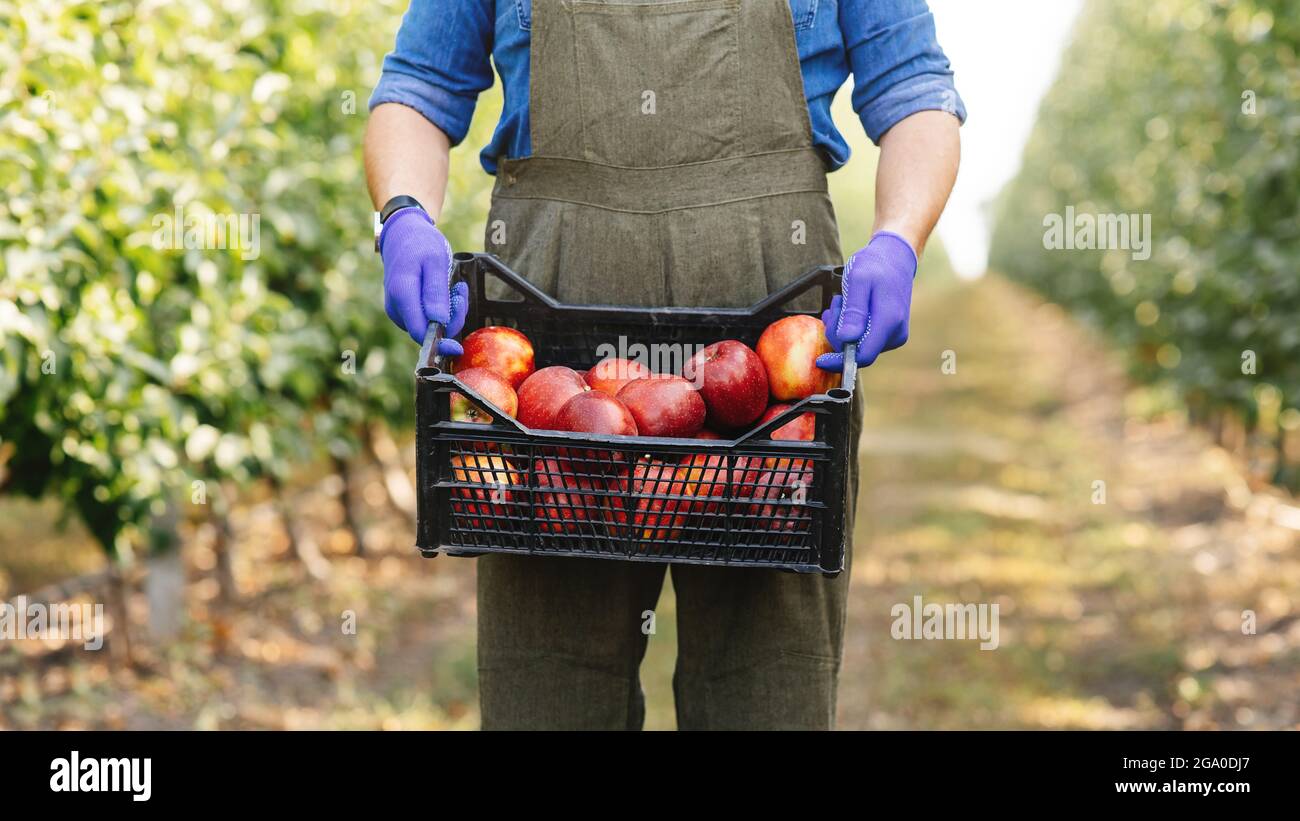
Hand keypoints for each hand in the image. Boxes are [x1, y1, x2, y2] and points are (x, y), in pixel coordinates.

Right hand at [380, 206, 468, 353]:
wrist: (403, 233)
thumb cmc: (419, 243)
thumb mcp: (435, 261)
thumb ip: (436, 292)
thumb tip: (439, 322)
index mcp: (401, 294)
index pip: (419, 332)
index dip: (440, 342)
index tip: (458, 345)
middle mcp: (396, 307)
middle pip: (427, 332)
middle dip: (451, 319)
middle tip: (461, 293)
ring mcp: (399, 309)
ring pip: (430, 326)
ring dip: (450, 313)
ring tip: (457, 288)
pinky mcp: (406, 310)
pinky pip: (428, 319)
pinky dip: (443, 310)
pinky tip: (449, 291)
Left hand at [816, 231, 916, 371]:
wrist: (895, 259)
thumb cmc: (876, 265)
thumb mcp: (859, 280)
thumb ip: (854, 310)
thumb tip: (847, 339)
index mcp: (889, 321)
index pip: (863, 356)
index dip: (839, 361)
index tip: (820, 360)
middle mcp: (894, 333)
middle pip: (856, 351)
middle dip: (838, 332)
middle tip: (836, 305)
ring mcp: (893, 335)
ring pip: (857, 345)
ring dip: (842, 327)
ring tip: (843, 302)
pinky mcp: (889, 334)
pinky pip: (862, 339)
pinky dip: (849, 327)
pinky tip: (846, 310)